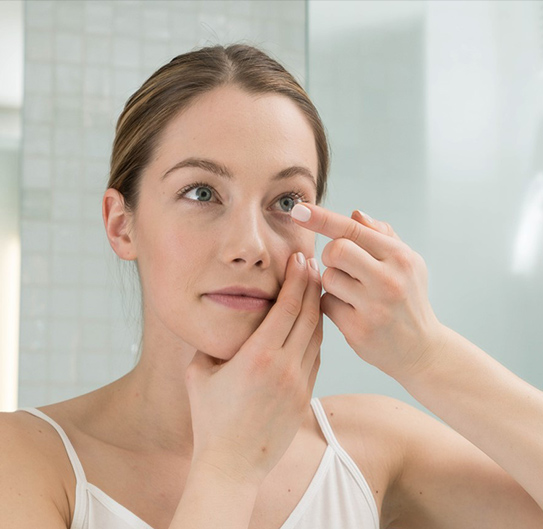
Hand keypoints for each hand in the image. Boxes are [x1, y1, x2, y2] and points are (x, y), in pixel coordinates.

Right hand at [184, 252, 322, 486]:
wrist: (232, 465)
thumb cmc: (210, 419)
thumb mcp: (199, 373)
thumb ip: (209, 343)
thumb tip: (216, 323)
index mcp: (259, 356)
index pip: (287, 307)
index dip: (297, 280)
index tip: (300, 259)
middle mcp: (285, 366)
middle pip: (309, 316)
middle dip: (311, 285)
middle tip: (311, 264)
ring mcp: (299, 383)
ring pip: (317, 336)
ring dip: (317, 309)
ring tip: (314, 288)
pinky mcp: (305, 397)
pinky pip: (316, 357)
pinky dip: (316, 335)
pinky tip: (311, 325)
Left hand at [290, 203, 446, 378]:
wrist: (421, 349)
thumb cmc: (408, 299)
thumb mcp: (407, 264)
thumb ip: (382, 236)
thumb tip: (355, 215)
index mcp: (400, 257)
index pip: (353, 229)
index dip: (321, 218)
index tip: (297, 210)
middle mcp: (389, 279)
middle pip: (335, 250)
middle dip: (330, 256)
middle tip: (342, 267)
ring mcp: (374, 306)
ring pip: (328, 278)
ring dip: (333, 283)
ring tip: (352, 293)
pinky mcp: (358, 329)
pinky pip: (326, 304)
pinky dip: (332, 305)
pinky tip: (350, 311)